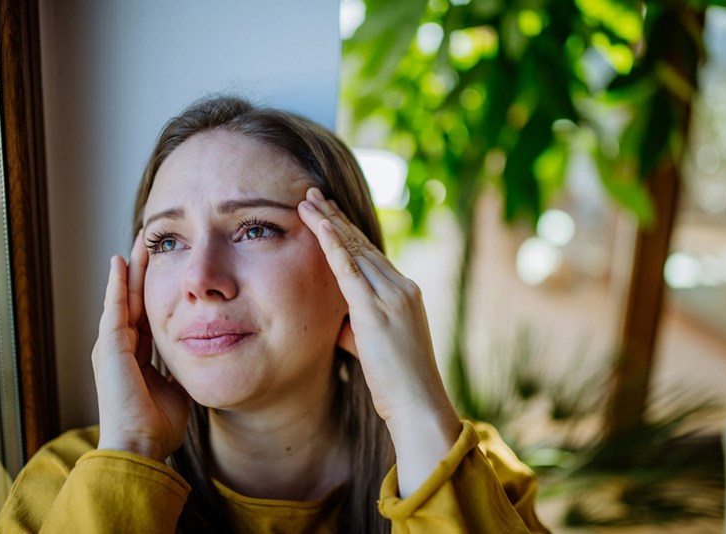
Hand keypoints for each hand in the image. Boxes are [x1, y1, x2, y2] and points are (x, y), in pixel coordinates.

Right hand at [92, 231, 190, 460]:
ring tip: (138, 243)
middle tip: (150, 242)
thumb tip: (202, 354)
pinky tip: (120, 263)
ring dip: (129, 270)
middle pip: (133, 300)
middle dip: (142, 271)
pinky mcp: (108, 348)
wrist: (140, 445)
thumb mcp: (177, 386)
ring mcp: (111, 347)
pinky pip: (113, 309)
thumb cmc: (158, 425)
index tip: (166, 267)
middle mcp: (120, 348)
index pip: (147, 314)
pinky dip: (116, 285)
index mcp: (136, 357)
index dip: (156, 290)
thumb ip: (183, 367)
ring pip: (122, 298)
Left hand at [298, 188, 460, 495]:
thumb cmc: (397, 381)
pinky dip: (333, 245)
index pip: (370, 254)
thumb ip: (356, 325)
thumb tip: (335, 319)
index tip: (329, 213)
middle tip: (313, 194)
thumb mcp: (375, 345)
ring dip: (328, 223)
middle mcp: (401, 287)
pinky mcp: (377, 310)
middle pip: (362, 244)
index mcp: (404, 293)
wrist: (419, 403)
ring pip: (354, 250)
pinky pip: (350, 270)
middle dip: (335, 218)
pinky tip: (319, 226)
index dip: (347, 231)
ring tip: (307, 202)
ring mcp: (392, 296)